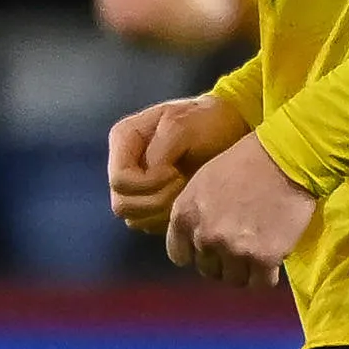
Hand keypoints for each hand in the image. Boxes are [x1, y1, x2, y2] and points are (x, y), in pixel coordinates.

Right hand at [110, 91, 249, 235]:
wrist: (228, 128)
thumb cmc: (207, 122)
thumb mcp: (182, 126)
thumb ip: (161, 150)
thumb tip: (151, 176)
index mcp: (124, 139)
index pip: (119, 180)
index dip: (146, 184)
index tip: (175, 173)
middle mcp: (123, 164)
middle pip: (122, 204)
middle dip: (155, 201)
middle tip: (184, 184)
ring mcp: (134, 186)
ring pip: (134, 219)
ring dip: (162, 212)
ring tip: (187, 192)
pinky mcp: (149, 202)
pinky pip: (149, 225)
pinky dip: (169, 219)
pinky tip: (187, 201)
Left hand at [162, 131, 314, 288]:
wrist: (286, 158)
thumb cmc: (245, 162)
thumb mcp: (204, 182)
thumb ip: (195, 212)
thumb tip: (197, 236)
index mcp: (185, 216)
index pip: (180, 256)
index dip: (198, 253)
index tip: (213, 247)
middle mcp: (205, 236)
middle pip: (208, 270)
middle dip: (223, 261)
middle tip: (241, 247)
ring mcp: (234, 249)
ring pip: (234, 280)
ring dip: (245, 271)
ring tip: (258, 255)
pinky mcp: (264, 257)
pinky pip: (261, 283)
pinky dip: (266, 277)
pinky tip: (273, 263)